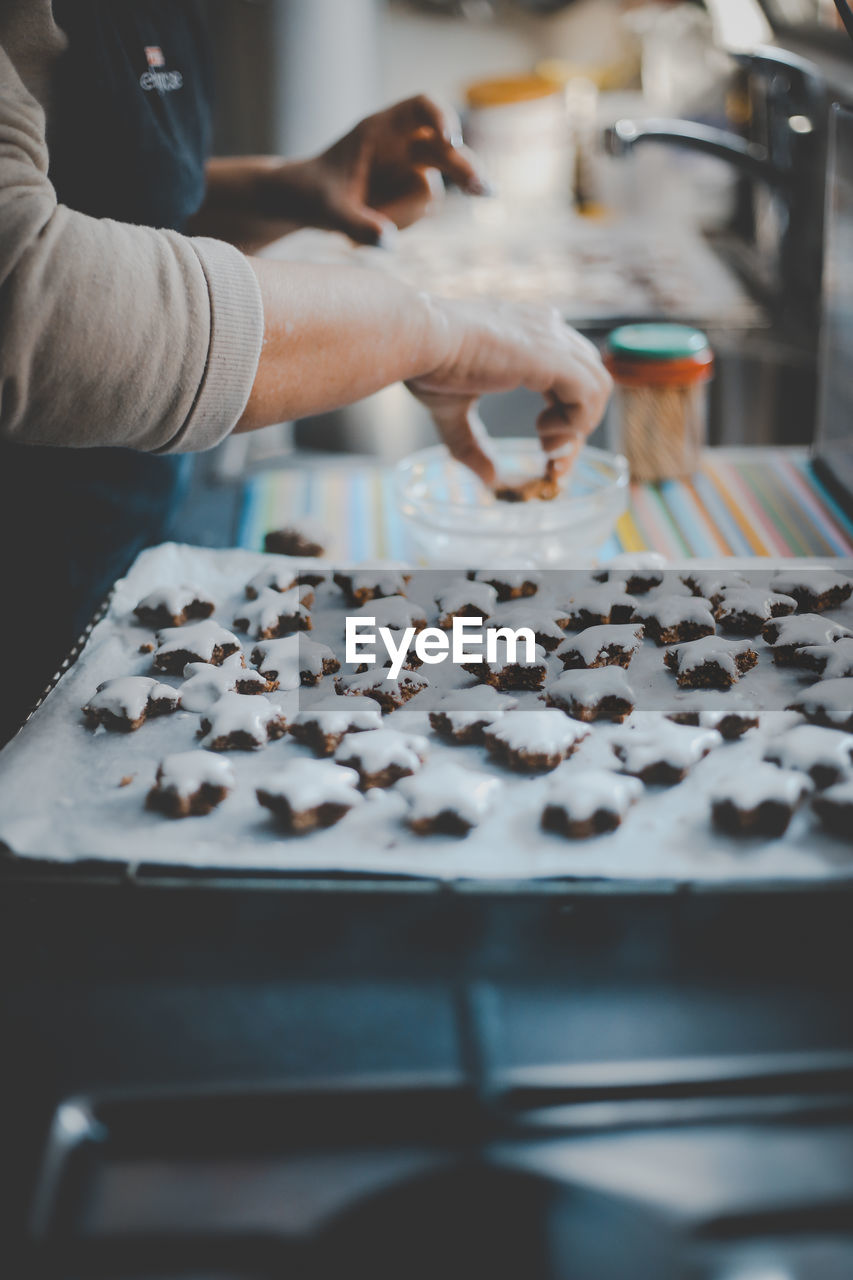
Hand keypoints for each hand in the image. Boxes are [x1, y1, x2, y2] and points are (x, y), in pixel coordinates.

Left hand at [258, 95, 487, 245]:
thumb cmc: (311, 193)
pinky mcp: (412, 195)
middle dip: (467, 169)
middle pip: (446, 150)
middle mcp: (402, 145)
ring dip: (405, 213)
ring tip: (366, 222)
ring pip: (430, 193)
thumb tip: (389, 243)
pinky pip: (421, 212)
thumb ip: (356, 224)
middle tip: (486, 192)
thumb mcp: (326, 209)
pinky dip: (401, 223)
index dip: (441, 117)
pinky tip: (374, 227)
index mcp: (382, 128)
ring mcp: (411, 170)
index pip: (422, 107)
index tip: (451, 137)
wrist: (304, 204)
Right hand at [407, 299, 612, 487]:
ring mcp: (553, 338)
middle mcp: (548, 330)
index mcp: (529, 336)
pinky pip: (590, 391)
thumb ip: (472, 445)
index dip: (565, 420)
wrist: (418, 338)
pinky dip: (577, 421)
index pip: (570, 377)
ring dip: (579, 426)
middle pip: (589, 382)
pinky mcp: (552, 355)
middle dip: (576, 429)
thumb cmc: (427, 364)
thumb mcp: (452, 412)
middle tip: (553, 463)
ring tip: (548, 446)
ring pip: (598, 386)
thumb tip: (489, 481)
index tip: (546, 453)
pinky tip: (545, 432)